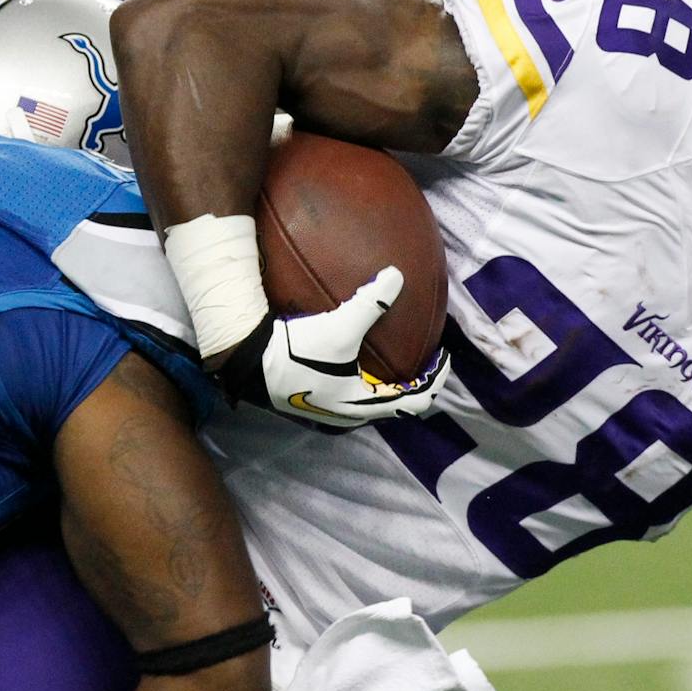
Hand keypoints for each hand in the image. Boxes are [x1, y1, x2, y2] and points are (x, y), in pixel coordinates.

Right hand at [218, 265, 449, 426]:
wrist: (249, 361)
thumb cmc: (295, 351)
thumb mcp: (337, 328)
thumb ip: (369, 304)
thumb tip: (395, 276)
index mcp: (363, 405)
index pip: (417, 400)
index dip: (436, 378)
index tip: (442, 355)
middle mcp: (351, 414)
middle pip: (399, 404)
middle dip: (416, 381)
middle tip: (425, 356)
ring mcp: (333, 410)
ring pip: (376, 401)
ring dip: (392, 382)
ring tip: (397, 356)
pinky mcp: (318, 399)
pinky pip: (356, 393)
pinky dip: (370, 378)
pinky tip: (360, 354)